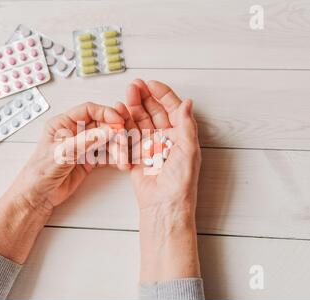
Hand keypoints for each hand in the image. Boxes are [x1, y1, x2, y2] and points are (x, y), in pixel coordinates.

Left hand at [13, 101, 124, 209]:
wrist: (38, 195)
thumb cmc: (40, 172)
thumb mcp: (62, 153)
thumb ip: (86, 141)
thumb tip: (106, 130)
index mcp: (63, 123)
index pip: (89, 111)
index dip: (106, 113)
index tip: (118, 121)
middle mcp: (74, 132)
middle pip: (101, 125)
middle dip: (115, 133)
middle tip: (124, 141)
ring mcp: (83, 146)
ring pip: (106, 140)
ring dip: (117, 147)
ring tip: (123, 158)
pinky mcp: (88, 160)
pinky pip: (106, 155)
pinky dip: (115, 158)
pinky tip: (121, 163)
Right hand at [115, 79, 201, 281]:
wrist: (164, 205)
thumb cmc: (180, 182)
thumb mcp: (188, 150)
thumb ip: (186, 125)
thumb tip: (188, 102)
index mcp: (180, 136)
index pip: (172, 109)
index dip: (162, 94)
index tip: (151, 84)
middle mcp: (166, 139)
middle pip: (154, 112)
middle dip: (144, 97)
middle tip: (134, 86)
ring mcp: (150, 147)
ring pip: (140, 121)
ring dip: (133, 108)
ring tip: (126, 95)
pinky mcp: (136, 156)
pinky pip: (129, 137)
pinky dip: (124, 125)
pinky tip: (120, 115)